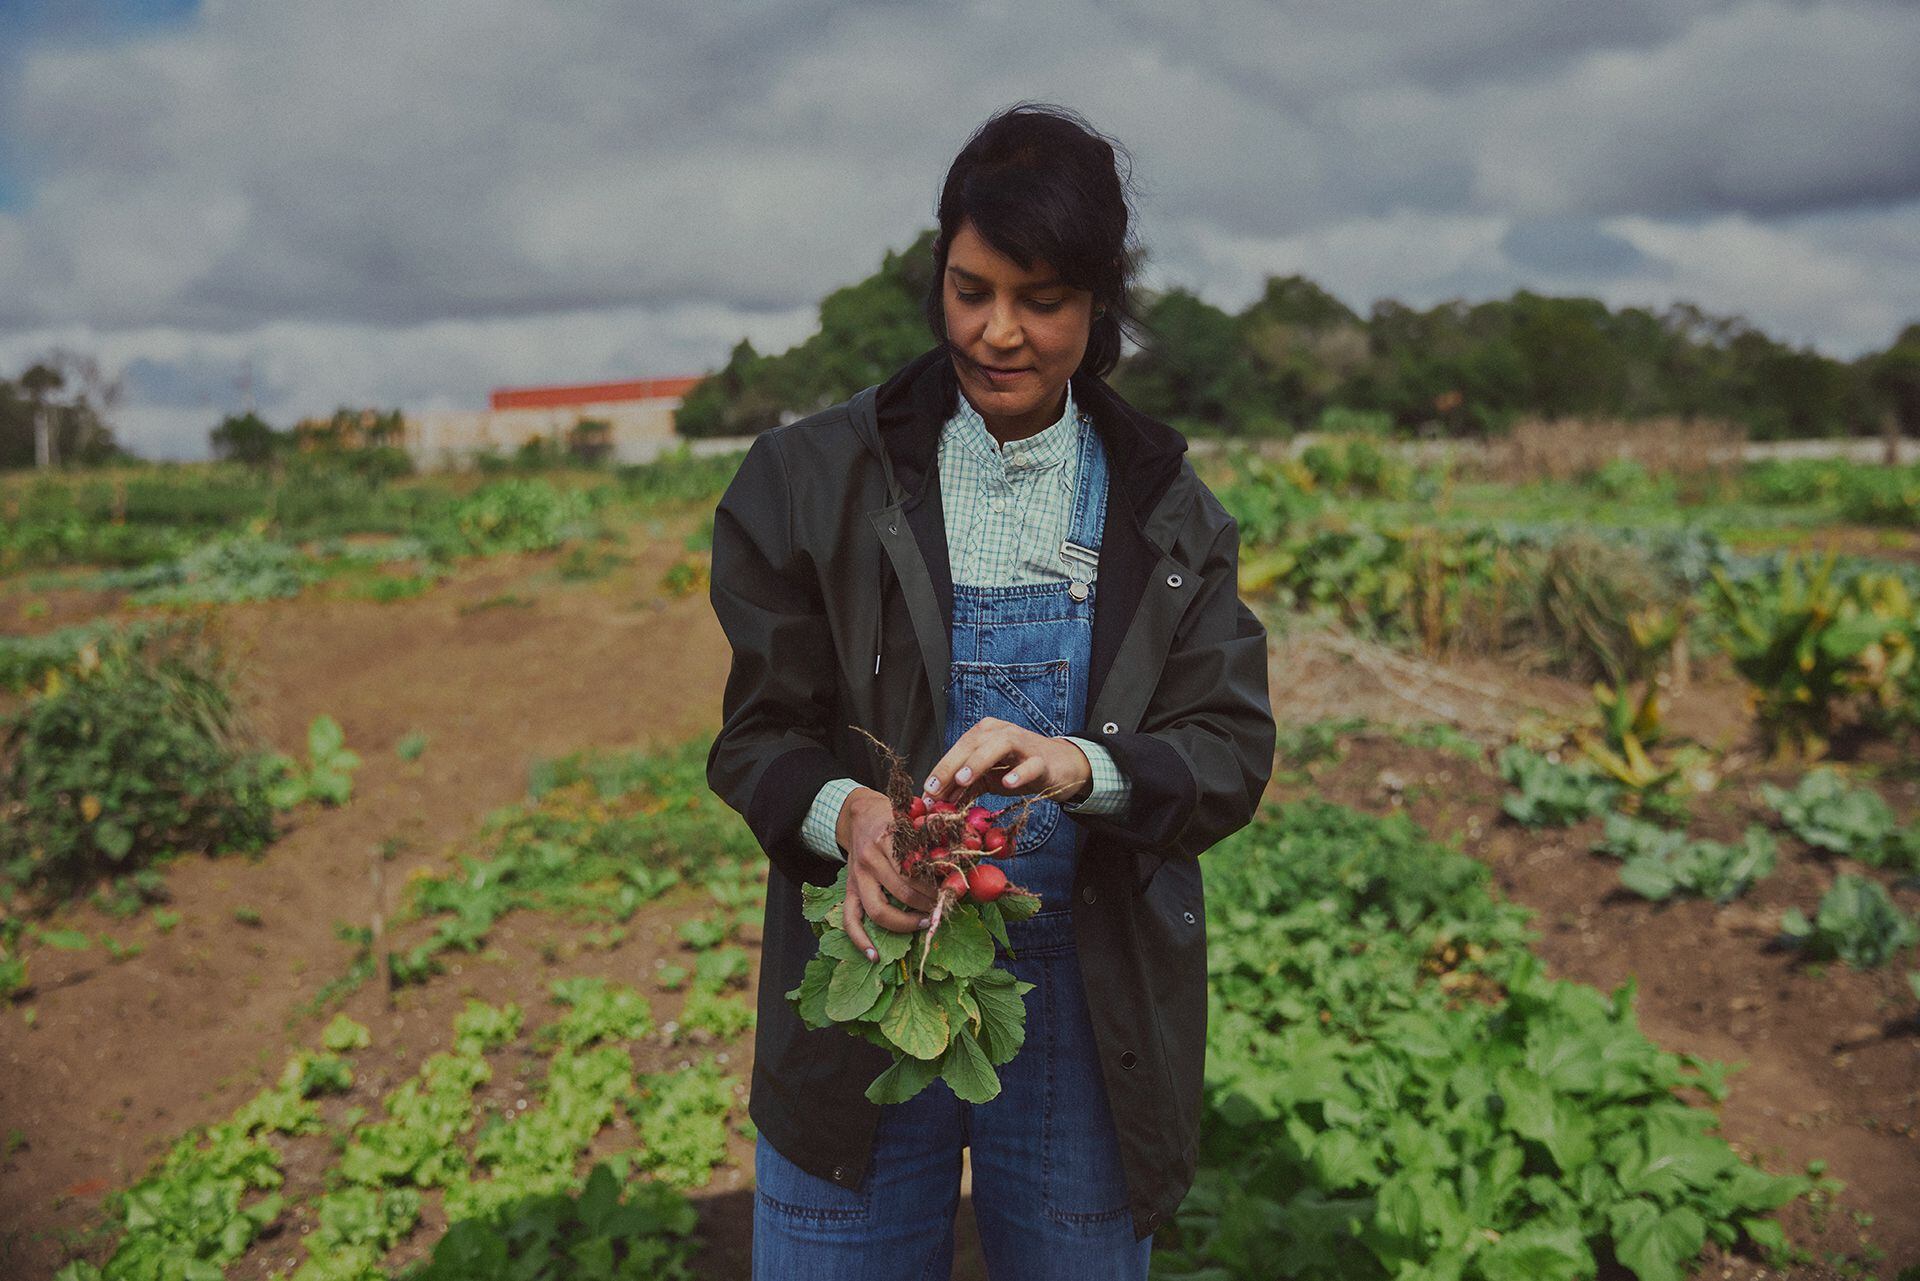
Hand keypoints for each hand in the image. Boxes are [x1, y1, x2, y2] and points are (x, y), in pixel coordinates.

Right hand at [836, 786, 937, 961]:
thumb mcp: (913, 819)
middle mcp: (870, 858)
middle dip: (926, 904)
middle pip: (902, 891)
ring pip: (879, 910)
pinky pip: (850, 920)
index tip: (950, 891)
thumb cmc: (893, 817)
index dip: (935, 885)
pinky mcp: (848, 889)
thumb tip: (963, 853)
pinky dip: (860, 940)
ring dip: (905, 922)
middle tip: (941, 907)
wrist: (859, 813)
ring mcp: (856, 877)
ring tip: (924, 923)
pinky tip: (874, 956)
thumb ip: (933, 835)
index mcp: (888, 838)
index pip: (916, 870)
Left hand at [920, 717, 1091, 809]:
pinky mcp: (1042, 760)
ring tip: (963, 780)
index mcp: (985, 733)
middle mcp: (1002, 732)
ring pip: (1000, 745)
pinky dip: (1019, 773)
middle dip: (951, 766)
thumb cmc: (1018, 767)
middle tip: (936, 788)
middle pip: (973, 743)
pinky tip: (1007, 784)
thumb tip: (935, 801)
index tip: (927, 791)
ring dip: (978, 762)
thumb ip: (964, 786)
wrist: (1059, 767)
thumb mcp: (987, 777)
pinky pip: (1031, 765)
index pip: (958, 747)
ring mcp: (1023, 744)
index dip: (941, 768)